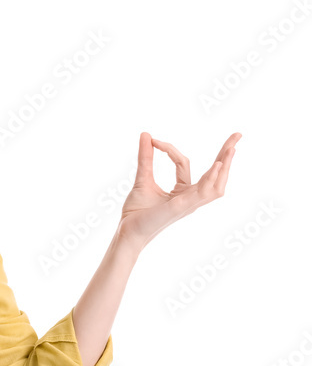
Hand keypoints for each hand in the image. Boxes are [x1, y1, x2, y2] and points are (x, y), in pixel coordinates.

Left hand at [117, 131, 240, 251]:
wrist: (127, 230)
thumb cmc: (136, 211)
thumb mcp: (142, 178)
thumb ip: (146, 158)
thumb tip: (146, 135)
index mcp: (183, 191)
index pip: (185, 163)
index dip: (170, 149)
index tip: (154, 140)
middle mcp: (190, 198)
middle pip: (215, 173)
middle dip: (226, 154)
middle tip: (238, 134)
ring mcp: (189, 203)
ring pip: (215, 185)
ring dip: (225, 166)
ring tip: (232, 148)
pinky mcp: (182, 207)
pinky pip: (202, 192)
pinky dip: (211, 178)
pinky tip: (218, 165)